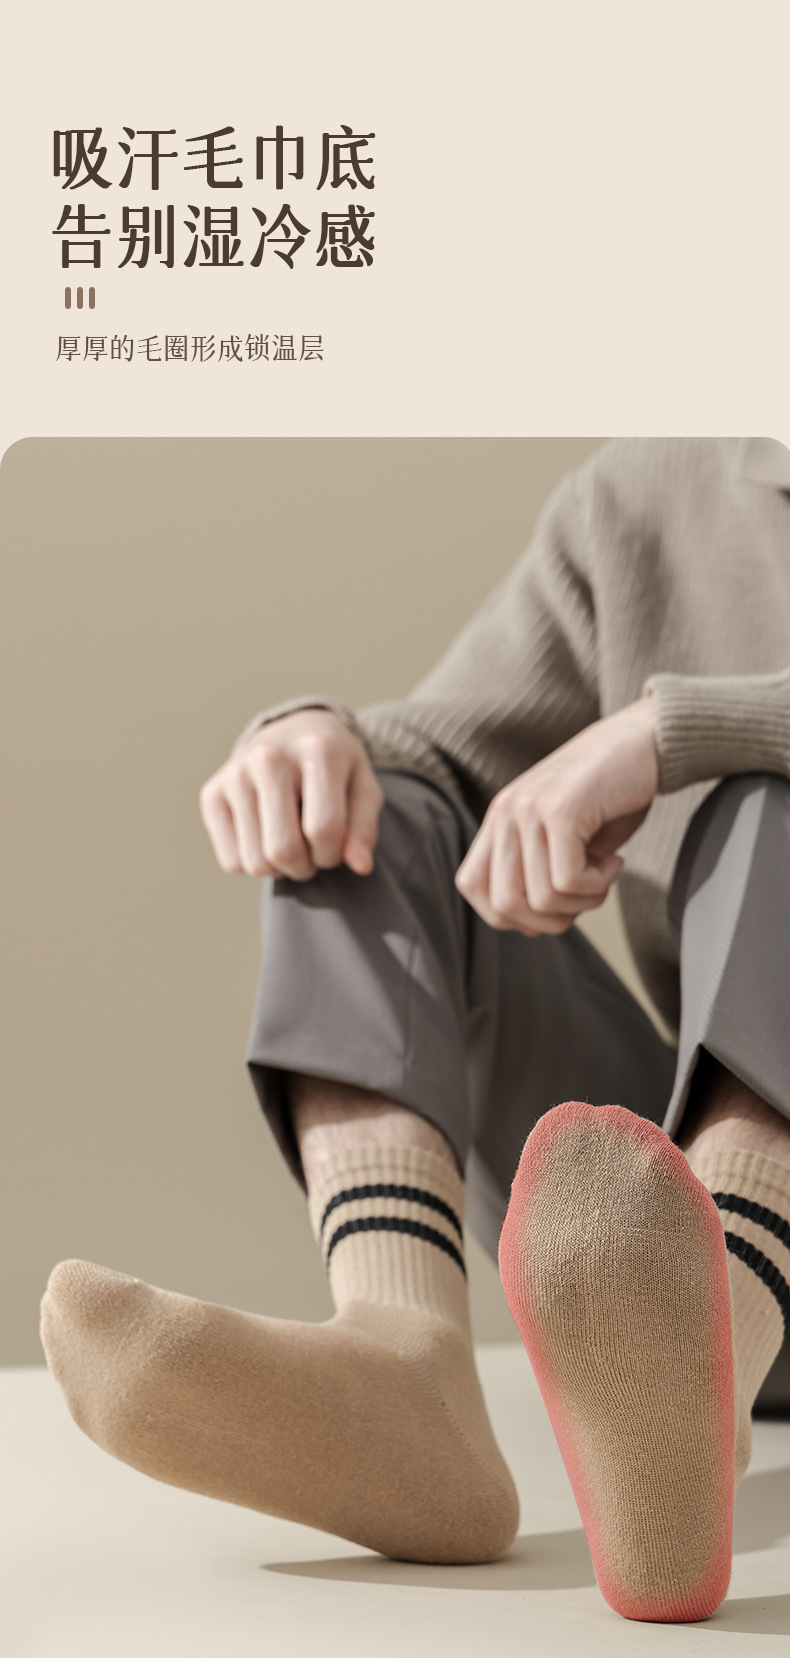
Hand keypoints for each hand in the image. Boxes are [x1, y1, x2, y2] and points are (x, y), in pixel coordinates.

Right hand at [199, 710, 383, 879]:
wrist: (294, 731)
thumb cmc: (335, 767)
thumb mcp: (363, 789)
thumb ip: (364, 828)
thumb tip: (360, 866)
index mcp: (317, 750)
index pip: (323, 829)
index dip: (333, 854)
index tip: (335, 847)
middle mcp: (269, 756)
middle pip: (283, 849)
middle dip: (305, 866)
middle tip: (313, 853)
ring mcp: (234, 773)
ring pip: (255, 862)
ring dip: (280, 869)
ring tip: (292, 844)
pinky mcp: (211, 793)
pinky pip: (231, 862)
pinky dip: (253, 864)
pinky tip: (267, 838)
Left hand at [455, 696, 657, 934]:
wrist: (646, 740)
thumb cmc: (612, 795)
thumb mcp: (563, 837)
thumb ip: (537, 871)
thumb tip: (531, 925)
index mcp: (500, 819)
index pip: (471, 886)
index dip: (509, 914)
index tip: (553, 905)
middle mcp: (505, 811)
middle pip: (502, 905)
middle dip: (549, 921)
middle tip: (585, 898)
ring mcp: (529, 808)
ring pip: (540, 898)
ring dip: (582, 903)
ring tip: (605, 875)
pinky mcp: (561, 809)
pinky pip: (568, 880)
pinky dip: (597, 887)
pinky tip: (616, 863)